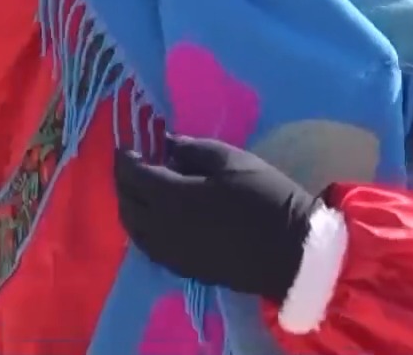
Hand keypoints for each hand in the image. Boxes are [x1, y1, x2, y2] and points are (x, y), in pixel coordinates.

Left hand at [114, 135, 321, 301]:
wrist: (289, 251)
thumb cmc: (265, 197)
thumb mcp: (232, 160)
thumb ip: (192, 150)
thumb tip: (166, 144)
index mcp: (172, 197)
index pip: (133, 175)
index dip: (125, 158)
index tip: (128, 145)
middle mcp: (161, 227)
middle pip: (127, 203)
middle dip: (123, 181)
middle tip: (133, 165)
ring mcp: (169, 252)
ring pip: (133, 229)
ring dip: (130, 206)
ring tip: (141, 190)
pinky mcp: (181, 268)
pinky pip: (148, 246)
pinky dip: (142, 228)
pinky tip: (155, 218)